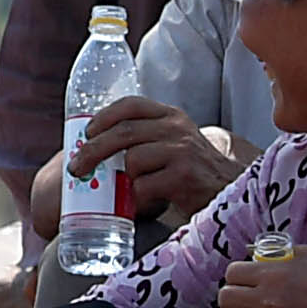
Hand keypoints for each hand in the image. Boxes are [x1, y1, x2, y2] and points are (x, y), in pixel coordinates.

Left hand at [70, 95, 237, 228]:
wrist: (229, 191)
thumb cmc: (191, 171)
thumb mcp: (172, 144)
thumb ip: (143, 139)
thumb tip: (92, 148)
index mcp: (170, 116)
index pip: (131, 105)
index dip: (103, 117)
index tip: (86, 132)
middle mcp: (176, 128)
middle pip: (123, 133)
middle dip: (92, 150)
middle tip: (77, 168)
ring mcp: (182, 151)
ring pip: (132, 160)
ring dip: (123, 179)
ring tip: (129, 189)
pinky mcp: (184, 176)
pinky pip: (144, 186)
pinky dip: (136, 198)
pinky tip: (144, 202)